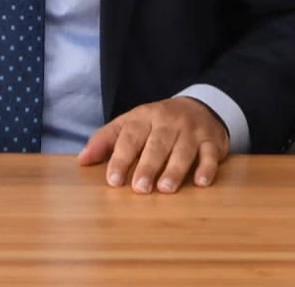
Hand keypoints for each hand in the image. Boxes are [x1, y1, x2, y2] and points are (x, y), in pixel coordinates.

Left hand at [77, 97, 229, 193]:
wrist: (199, 106)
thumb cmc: (156, 123)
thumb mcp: (130, 124)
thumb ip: (106, 140)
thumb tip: (82, 160)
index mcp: (144, 117)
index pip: (130, 136)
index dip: (121, 158)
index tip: (113, 180)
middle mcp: (168, 122)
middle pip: (158, 144)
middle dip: (148, 166)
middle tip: (140, 188)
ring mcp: (192, 130)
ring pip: (184, 149)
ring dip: (175, 169)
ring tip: (166, 188)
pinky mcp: (212, 140)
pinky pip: (211, 153)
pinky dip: (207, 167)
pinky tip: (201, 182)